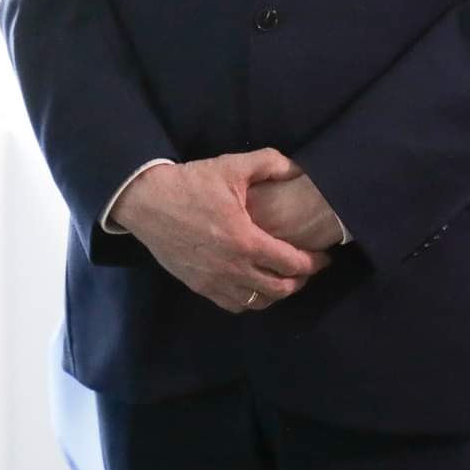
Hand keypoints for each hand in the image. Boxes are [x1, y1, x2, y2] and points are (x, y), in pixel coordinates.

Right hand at [108, 149, 330, 312]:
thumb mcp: (232, 166)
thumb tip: (299, 169)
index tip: (323, 256)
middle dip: (299, 281)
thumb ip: (270, 164)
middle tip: (307, 269)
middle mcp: (233, 268)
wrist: (146, 201)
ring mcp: (214, 281)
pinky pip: (233, 305)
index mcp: (246, 241)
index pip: (292, 264)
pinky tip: (253, 286)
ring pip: (257, 302)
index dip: (314, 263)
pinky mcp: (198, 286)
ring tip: (282, 279)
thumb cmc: (191, 184)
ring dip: (275, 294)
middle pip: (279, 289)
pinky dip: (250, 300)